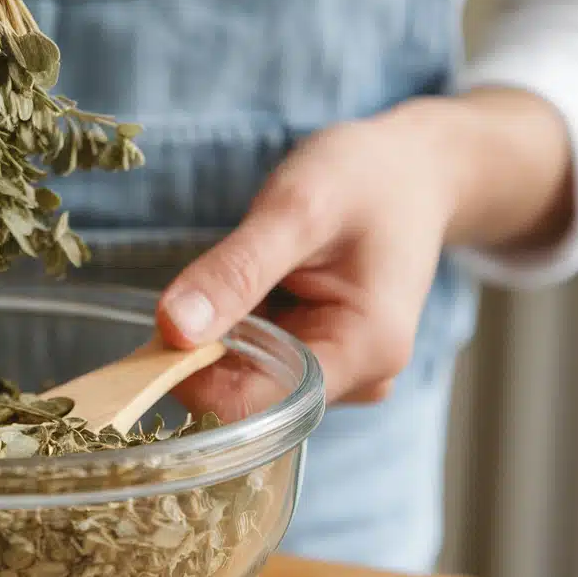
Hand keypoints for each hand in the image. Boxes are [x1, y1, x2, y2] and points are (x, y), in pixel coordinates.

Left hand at [156, 90, 573, 418]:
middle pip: (246, 395)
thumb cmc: (366, 179)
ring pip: (246, 376)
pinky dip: (239, 323)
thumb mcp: (296, 210)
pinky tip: (256, 284)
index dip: (193, 376)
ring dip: (222, 332)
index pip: (252, 406)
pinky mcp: (325, 355)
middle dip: (208, 348)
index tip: (163, 326)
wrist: (414, 170)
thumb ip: (236, 271)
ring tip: (244, 273)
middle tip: (202, 283)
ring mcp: (342, 370)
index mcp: (364, 352)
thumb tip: (171, 328)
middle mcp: (359, 378)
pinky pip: (258, 356)